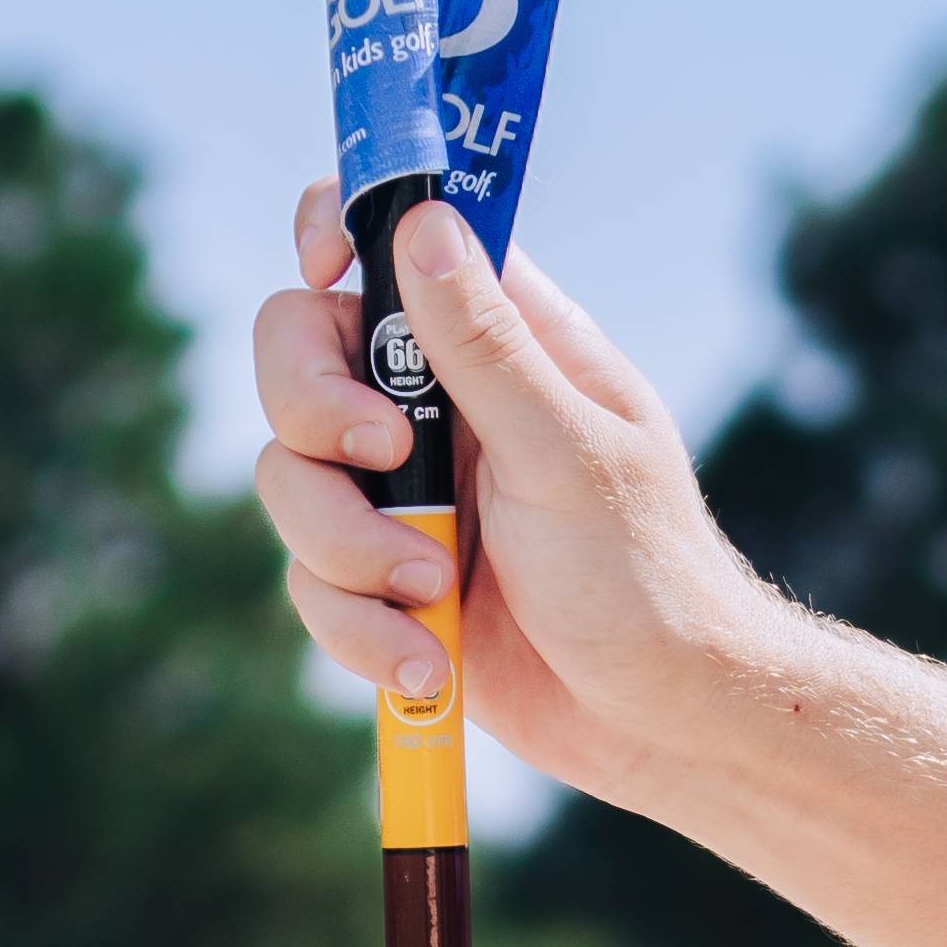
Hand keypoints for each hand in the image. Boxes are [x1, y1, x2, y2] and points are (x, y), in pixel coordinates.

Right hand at [246, 186, 782, 805]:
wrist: (659, 722)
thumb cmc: (645, 576)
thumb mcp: (567, 453)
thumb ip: (486, 347)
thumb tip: (420, 224)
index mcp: (502, 341)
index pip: (395, 241)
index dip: (335, 231)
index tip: (322, 272)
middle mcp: (439, 404)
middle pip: (297, 353)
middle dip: (313, 411)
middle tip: (384, 460)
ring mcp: (404, 492)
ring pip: (287, 476)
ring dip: (345, 546)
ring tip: (433, 592)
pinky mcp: (382, 579)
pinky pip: (311, 582)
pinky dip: (359, 629)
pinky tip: (432, 664)